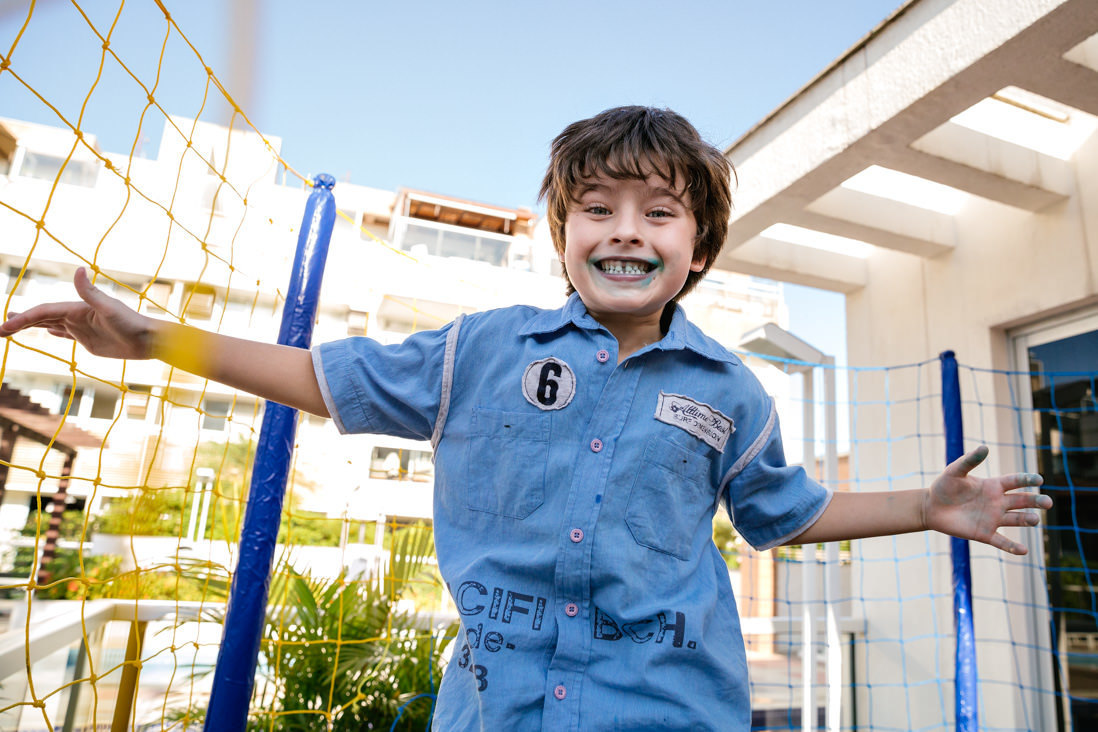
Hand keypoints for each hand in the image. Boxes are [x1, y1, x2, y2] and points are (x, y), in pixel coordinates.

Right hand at [0, 267, 152, 359]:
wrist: (148, 340)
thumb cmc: (132, 324)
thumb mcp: (109, 308)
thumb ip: (91, 291)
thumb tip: (79, 269)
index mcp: (77, 308)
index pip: (43, 312)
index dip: (22, 319)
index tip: (4, 327)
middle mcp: (76, 315)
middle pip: (41, 318)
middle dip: (20, 322)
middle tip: (0, 328)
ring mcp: (81, 327)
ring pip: (50, 325)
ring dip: (32, 325)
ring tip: (12, 326)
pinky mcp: (88, 339)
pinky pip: (65, 334)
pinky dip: (52, 332)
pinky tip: (47, 332)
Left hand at [925, 446, 1050, 554]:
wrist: (931, 507)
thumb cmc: (943, 486)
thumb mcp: (955, 471)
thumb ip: (969, 460)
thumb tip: (984, 447)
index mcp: (993, 486)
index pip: (1016, 481)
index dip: (1028, 480)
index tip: (1039, 479)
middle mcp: (998, 502)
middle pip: (1022, 501)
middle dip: (1036, 501)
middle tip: (1048, 502)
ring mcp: (993, 519)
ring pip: (1016, 520)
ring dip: (1028, 520)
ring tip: (1035, 520)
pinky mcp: (985, 534)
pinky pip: (1002, 542)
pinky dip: (1012, 547)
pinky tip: (1023, 551)